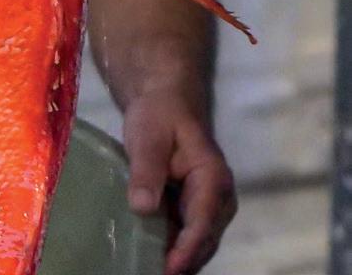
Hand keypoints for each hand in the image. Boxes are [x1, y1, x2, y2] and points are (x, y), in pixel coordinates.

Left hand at [123, 91, 235, 274]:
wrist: (164, 103)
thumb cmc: (159, 115)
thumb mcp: (148, 136)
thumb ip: (146, 170)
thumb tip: (143, 208)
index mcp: (213, 178)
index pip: (203, 222)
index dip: (186, 250)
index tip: (169, 270)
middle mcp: (218, 199)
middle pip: (204, 241)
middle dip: (182, 264)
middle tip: (152, 274)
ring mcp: (206, 208)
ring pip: (196, 245)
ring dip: (177, 261)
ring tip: (148, 270)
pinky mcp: (191, 211)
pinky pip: (184, 238)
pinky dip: (171, 252)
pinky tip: (149, 260)